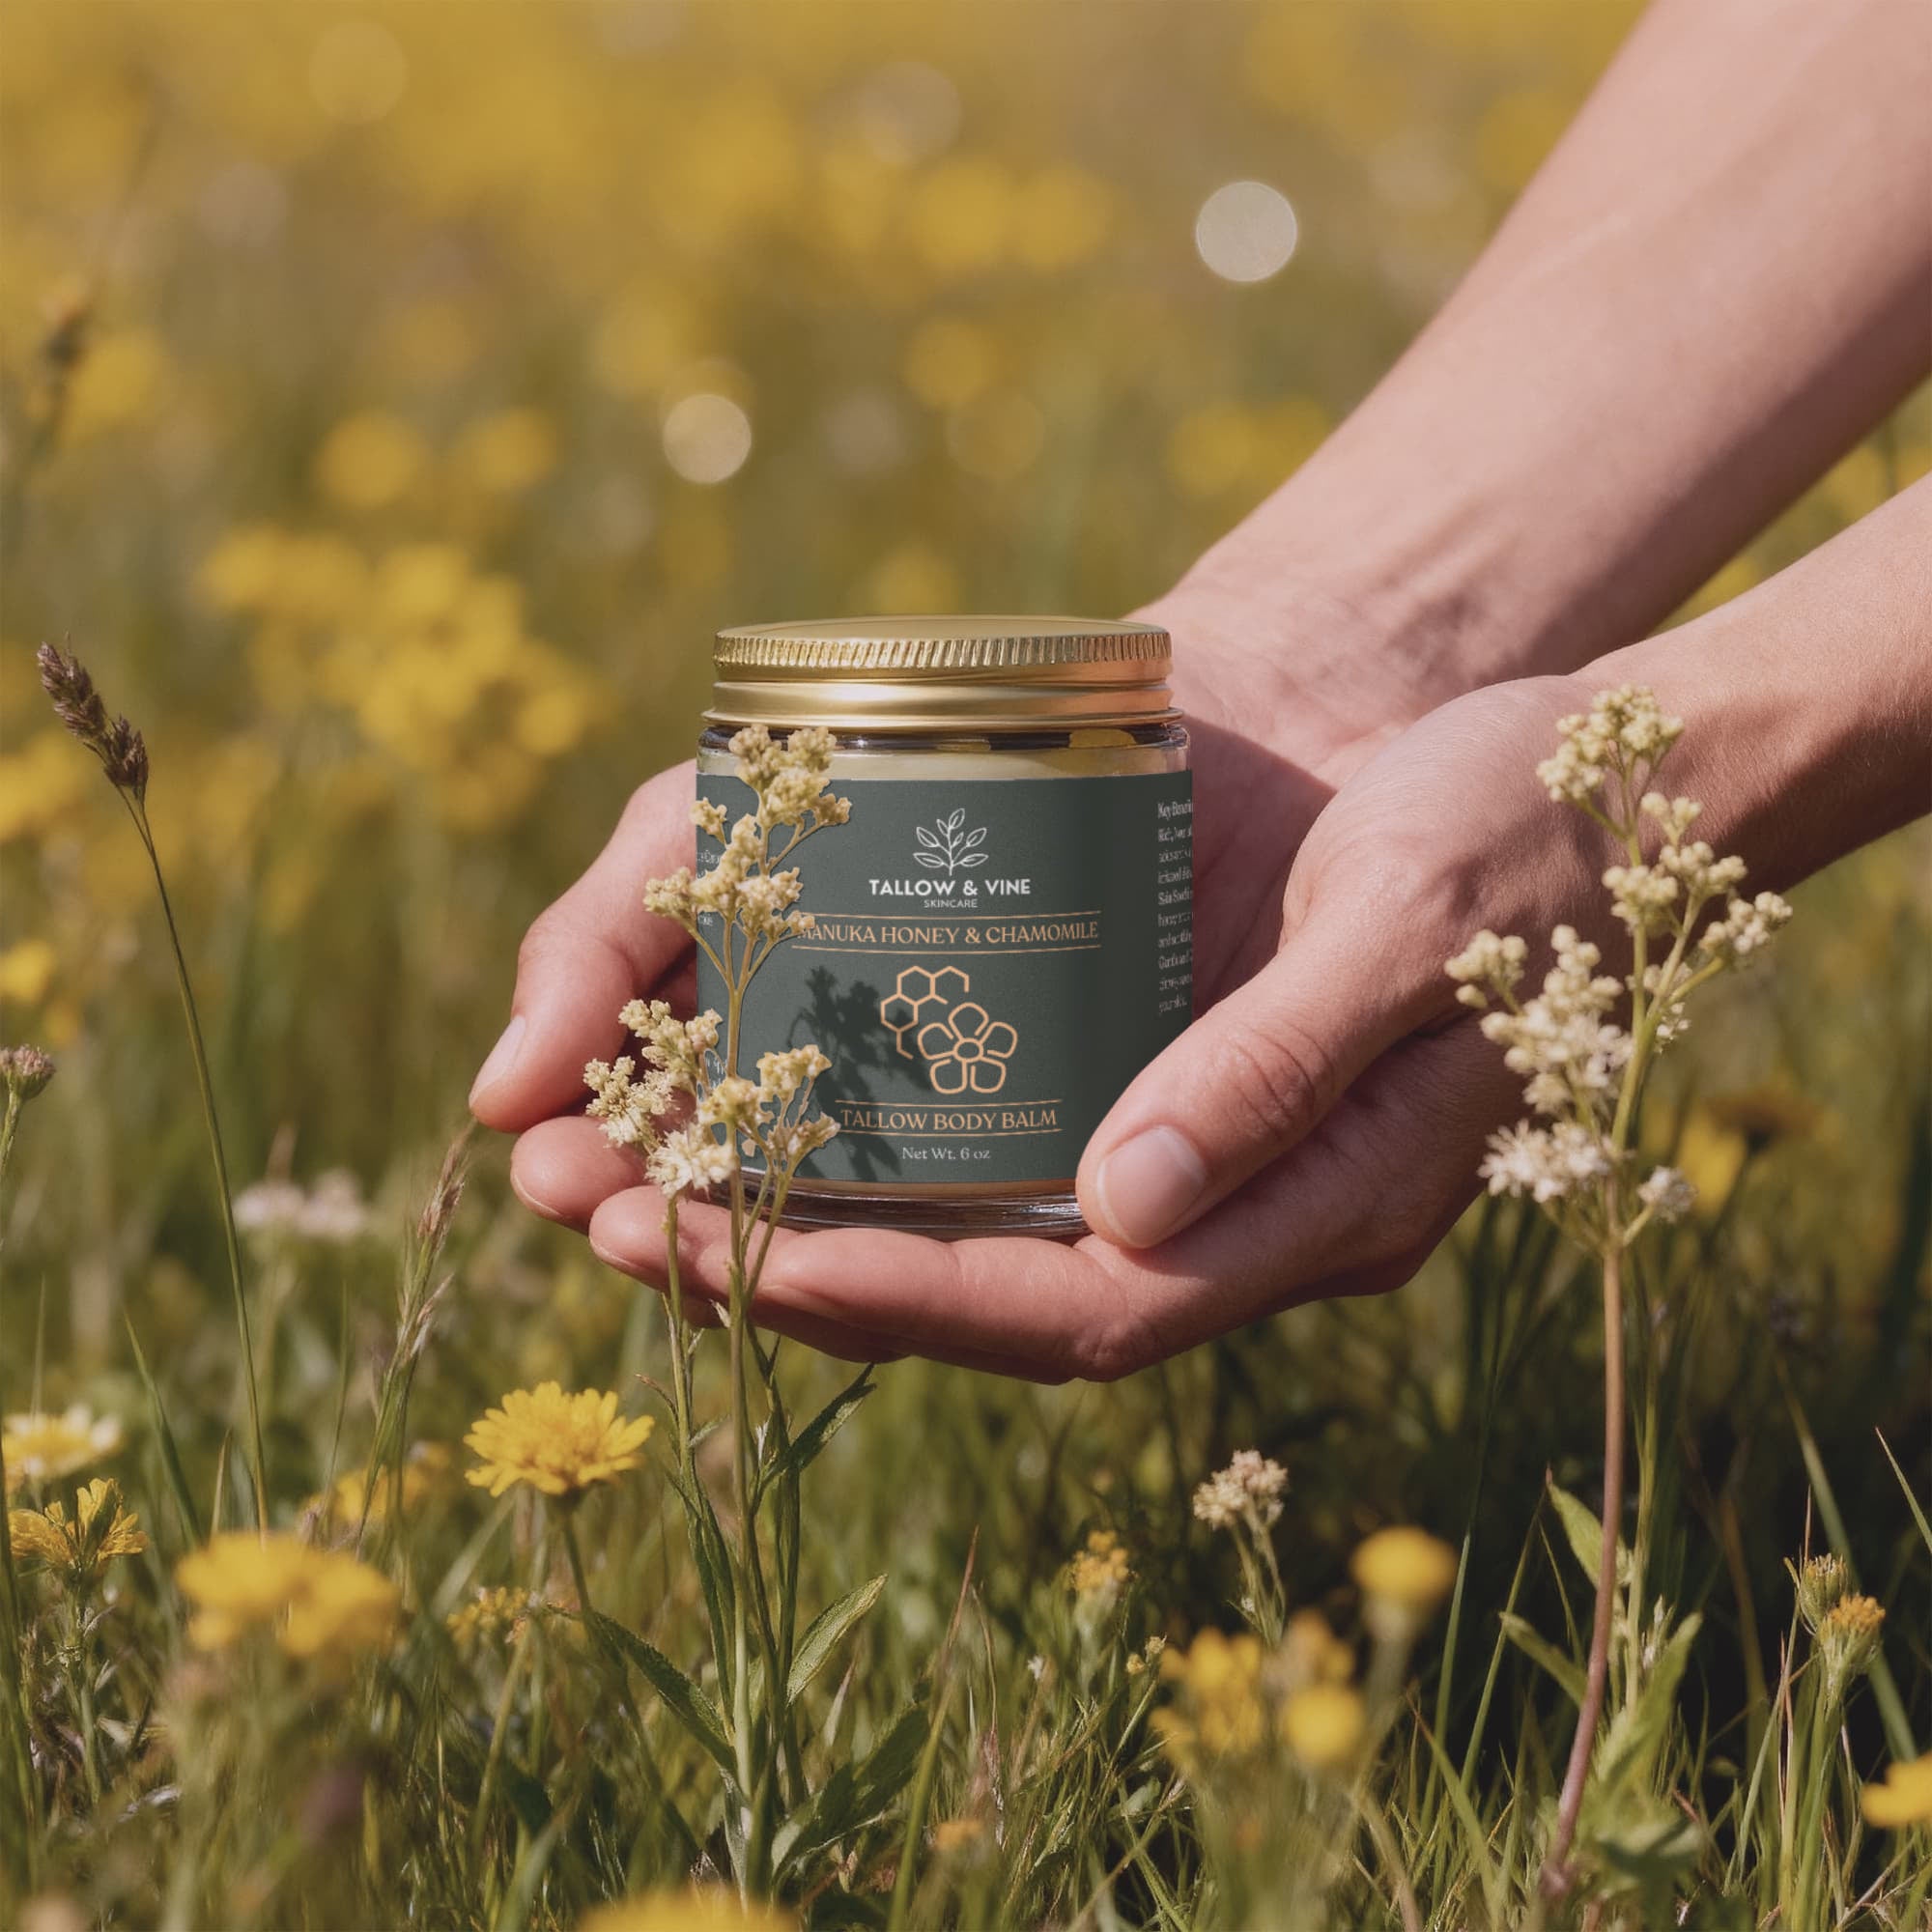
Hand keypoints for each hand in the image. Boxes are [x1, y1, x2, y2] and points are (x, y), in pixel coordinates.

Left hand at [504, 668, 1616, 1378]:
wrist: (1514, 719)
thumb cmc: (1510, 816)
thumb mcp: (1411, 921)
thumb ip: (1277, 1072)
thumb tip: (1117, 1208)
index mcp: (1310, 1210)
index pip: (1076, 1306)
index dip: (902, 1297)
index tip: (741, 1263)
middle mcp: (1212, 1195)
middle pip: (971, 1276)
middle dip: (779, 1259)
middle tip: (596, 1216)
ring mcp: (1157, 1116)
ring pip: (938, 1198)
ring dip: (765, 1182)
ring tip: (596, 1146)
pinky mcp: (1115, 1031)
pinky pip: (958, 1099)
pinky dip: (832, 1090)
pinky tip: (714, 1061)